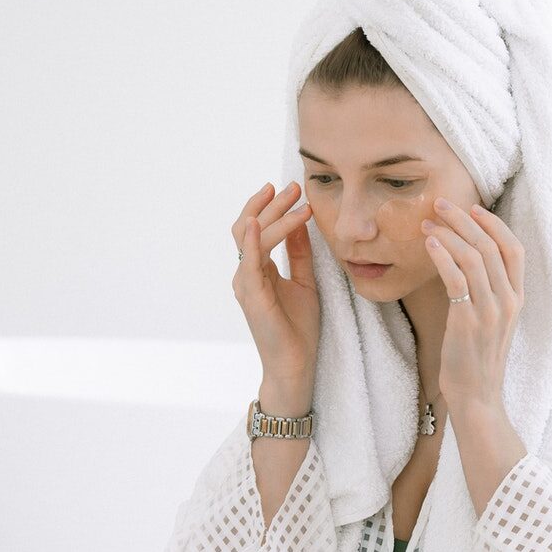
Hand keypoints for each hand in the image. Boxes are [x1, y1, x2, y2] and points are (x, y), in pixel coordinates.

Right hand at [231, 180, 318, 391]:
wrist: (296, 365)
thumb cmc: (298, 328)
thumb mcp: (305, 282)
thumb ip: (299, 254)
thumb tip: (301, 223)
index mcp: (257, 270)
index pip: (255, 229)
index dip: (269, 206)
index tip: (290, 189)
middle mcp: (246, 273)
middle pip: (248, 227)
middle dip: (271, 203)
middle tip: (294, 186)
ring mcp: (246, 284)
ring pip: (250, 238)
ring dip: (272, 215)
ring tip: (294, 198)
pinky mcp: (251, 297)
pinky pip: (248, 263)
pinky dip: (252, 241)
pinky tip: (256, 223)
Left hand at [420, 197, 524, 409]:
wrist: (477, 396)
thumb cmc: (477, 358)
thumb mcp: (491, 321)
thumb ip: (487, 292)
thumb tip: (464, 260)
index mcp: (517, 299)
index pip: (515, 249)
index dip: (495, 224)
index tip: (473, 209)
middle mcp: (508, 301)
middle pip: (491, 246)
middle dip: (464, 220)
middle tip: (440, 204)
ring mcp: (490, 311)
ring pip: (473, 257)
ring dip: (448, 234)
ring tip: (427, 224)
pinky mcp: (468, 321)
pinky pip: (457, 279)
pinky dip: (442, 257)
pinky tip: (429, 245)